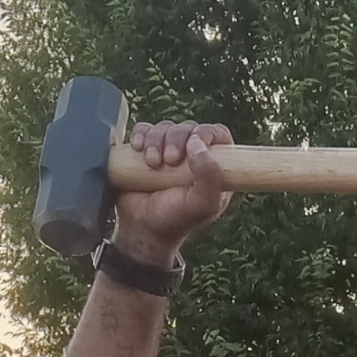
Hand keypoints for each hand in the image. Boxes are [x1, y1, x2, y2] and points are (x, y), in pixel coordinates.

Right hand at [110, 119, 232, 265]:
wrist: (141, 228)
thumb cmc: (175, 220)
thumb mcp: (202, 205)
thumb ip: (209, 176)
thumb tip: (196, 143)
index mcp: (214, 167)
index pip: (218, 134)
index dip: (207, 133)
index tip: (193, 145)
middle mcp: (192, 156)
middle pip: (189, 128)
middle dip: (177, 139)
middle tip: (169, 161)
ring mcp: (167, 151)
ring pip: (165, 127)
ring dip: (156, 140)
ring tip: (152, 163)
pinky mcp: (145, 149)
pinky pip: (143, 130)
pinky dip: (140, 135)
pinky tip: (138, 149)